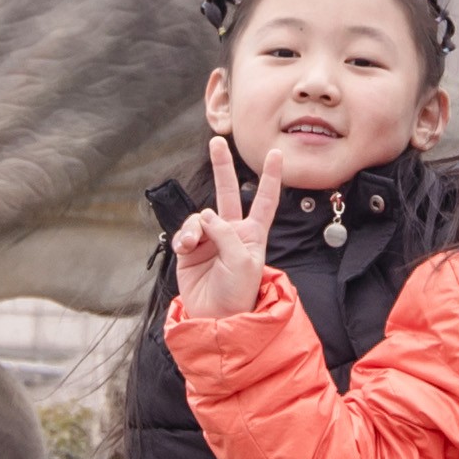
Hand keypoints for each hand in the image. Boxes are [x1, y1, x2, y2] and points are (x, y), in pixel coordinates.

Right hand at [168, 136, 277, 324]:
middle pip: (228, 192)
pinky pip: (184, 232)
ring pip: (199, 216)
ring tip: (192, 245)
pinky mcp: (190, 249)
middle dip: (222, 166)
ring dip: (194, 228)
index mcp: (253, 234)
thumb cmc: (237, 292)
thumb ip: (225, 234)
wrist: (215, 317)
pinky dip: (183, 238)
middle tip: (216, 141)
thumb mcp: (242, 262)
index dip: (270, 177)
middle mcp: (232, 232)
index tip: (276, 153)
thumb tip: (205, 215)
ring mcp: (210, 239)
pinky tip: (184, 249)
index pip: (265, 200)